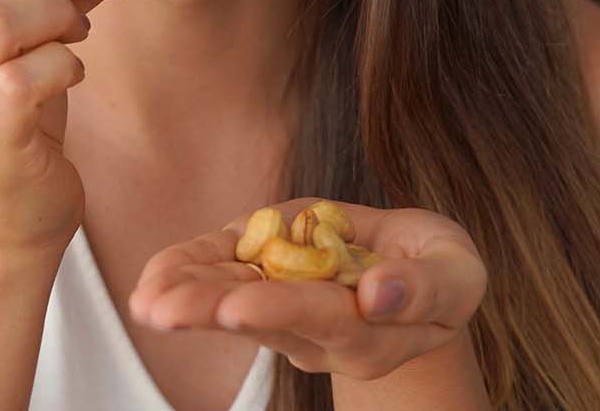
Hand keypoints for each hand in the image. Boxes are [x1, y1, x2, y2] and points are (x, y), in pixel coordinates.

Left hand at [126, 197, 486, 380]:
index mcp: (369, 333)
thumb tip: (378, 292)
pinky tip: (152, 277)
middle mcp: (316, 331)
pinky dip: (185, 270)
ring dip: (183, 297)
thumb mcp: (456, 272)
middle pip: (260, 320)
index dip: (281, 310)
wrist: (409, 266)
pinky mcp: (262, 272)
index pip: (322, 320)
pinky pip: (219, 274)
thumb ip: (426, 287)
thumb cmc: (438, 268)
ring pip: (230, 302)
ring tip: (143, 299)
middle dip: (208, 311)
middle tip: (161, 311)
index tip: (236, 307)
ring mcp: (283, 306)